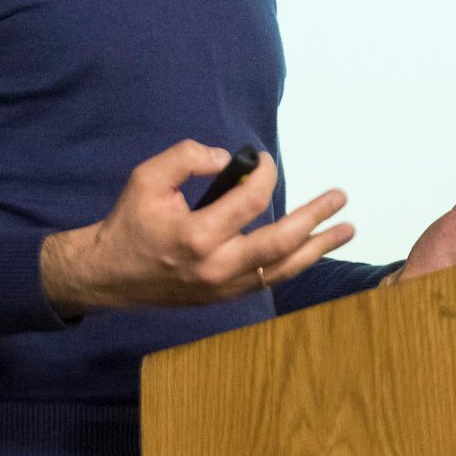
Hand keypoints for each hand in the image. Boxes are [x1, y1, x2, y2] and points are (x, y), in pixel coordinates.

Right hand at [40, 140, 353, 315]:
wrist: (110, 274)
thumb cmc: (129, 222)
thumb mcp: (148, 177)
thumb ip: (188, 157)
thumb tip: (229, 159)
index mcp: (198, 235)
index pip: (251, 200)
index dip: (265, 174)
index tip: (264, 159)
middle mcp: (218, 266)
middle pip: (282, 242)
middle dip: (316, 218)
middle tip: (340, 199)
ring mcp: (224, 287)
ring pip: (283, 269)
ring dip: (317, 247)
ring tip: (346, 230)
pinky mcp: (225, 297)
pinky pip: (269, 280)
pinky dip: (294, 264)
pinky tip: (312, 249)